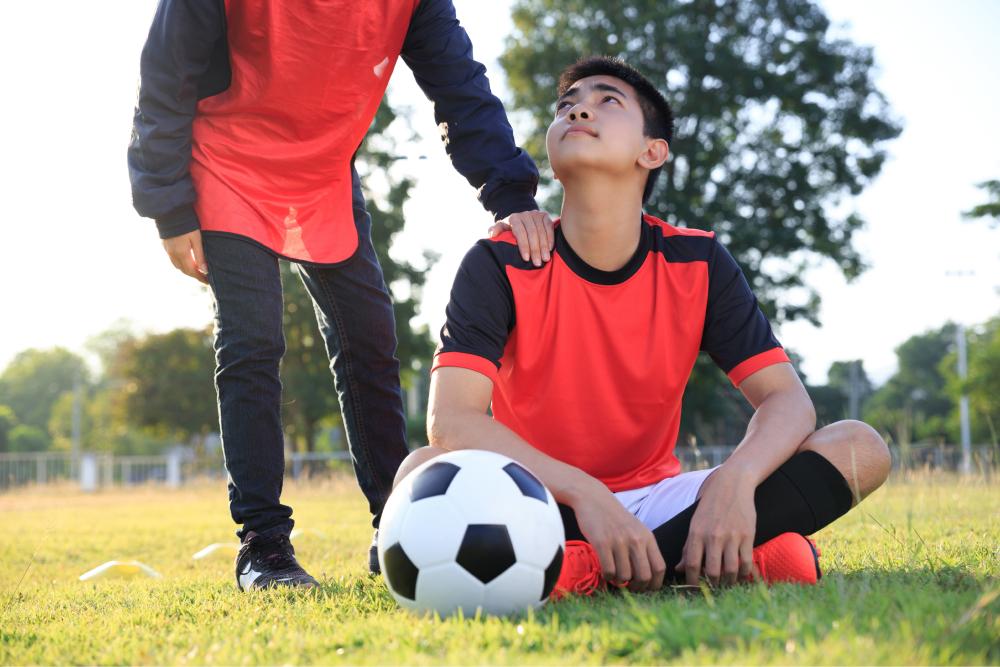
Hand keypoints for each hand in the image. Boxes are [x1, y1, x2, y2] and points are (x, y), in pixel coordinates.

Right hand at [162, 229, 208, 283]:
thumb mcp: (196, 240)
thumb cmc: (187, 225)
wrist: (170, 213)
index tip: (208, 281)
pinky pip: (173, 260)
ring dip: (187, 270)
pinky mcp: (165, 246)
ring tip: (197, 271)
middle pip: (184, 270)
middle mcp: (172, 254)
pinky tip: (187, 262)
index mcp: (181, 254)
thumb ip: (200, 255)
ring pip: (177, 266)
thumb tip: (204, 270)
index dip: (200, 277)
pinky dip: (181, 264)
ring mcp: (167, 250)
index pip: (192, 271)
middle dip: (194, 275)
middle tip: (204, 278)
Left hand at [487, 210, 554, 266]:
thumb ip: (495, 231)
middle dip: (535, 249)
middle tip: (537, 263)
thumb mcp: (500, 230)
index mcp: (514, 218)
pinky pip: (549, 227)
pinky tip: (551, 249)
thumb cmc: (509, 230)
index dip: (523, 246)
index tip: (526, 258)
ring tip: (546, 259)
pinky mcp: (545, 216)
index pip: (520, 232)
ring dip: (544, 246)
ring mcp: (536, 214)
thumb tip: (493, 235)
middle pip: (532, 232)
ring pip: (542, 231)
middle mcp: (525, 214)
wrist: (520, 221)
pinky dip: (551, 238)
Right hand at [571, 478, 665, 592]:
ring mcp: (619, 541)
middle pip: (644, 576)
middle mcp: (636, 540)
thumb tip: (647, 577)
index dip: (654, 584)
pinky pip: (609, 571)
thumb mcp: (636, 529)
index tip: (646, 588)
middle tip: (629, 586)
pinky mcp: (602, 543)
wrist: (594, 499)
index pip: (659, 568)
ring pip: (625, 576)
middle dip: (637, 587)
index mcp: (647, 537)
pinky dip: (607, 576)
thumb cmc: (615, 517)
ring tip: (615, 575)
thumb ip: (643, 548)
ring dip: (619, 581)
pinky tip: (605, 571)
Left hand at [676, 468, 756, 586]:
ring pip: (730, 570)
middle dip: (712, 584)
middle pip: (712, 572)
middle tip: (713, 587)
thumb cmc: (710, 505)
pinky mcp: (747, 536)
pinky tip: (740, 573)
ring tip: (726, 582)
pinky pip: (746, 562)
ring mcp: (731, 536)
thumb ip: (688, 547)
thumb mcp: (695, 523)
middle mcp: (713, 536)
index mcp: (697, 533)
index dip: (692, 581)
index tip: (694, 588)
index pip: (692, 565)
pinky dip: (743, 573)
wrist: (732, 484)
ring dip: (728, 581)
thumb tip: (679, 569)